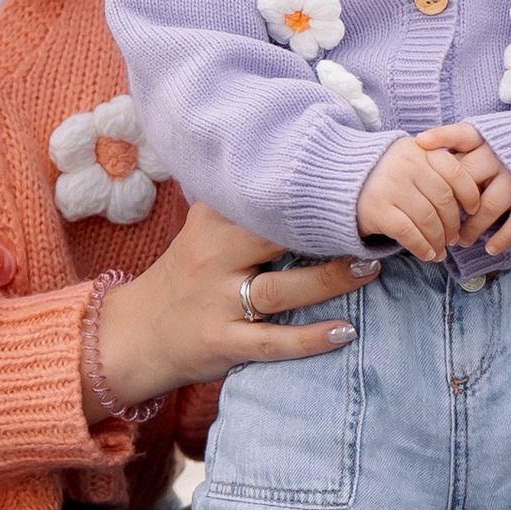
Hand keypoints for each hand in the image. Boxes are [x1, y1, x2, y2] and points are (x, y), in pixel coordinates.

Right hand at [91, 204, 375, 406]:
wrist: (136, 334)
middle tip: (375, 224)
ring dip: (330, 280)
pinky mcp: (221, 342)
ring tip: (370, 269)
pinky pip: (272, 341)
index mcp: (212, 222)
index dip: (311, 191)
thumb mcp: (205, 230)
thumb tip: (306, 167)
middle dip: (327, 232)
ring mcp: (216, 302)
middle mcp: (212, 258)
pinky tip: (346, 332)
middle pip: (276, 238)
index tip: (355, 184)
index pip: (266, 200)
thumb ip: (245, 205)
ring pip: (280, 290)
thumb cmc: (187, 276)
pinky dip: (310, 338)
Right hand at [355, 134, 470, 262]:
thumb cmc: (385, 175)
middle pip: (443, 200)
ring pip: (428, 219)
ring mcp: (390, 186)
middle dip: (453, 224)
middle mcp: (405, 164)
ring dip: (439, 240)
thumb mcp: (410, 160)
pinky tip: (427, 254)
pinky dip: (422, 247)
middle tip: (454, 238)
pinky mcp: (376, 209)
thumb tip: (472, 202)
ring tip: (441, 249)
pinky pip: (408, 232)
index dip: (470, 194)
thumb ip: (435, 171)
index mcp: (419, 150)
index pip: (455, 172)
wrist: (338, 179)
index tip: (473, 210)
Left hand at [417, 122, 510, 257]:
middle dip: (450, 204)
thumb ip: (465, 145)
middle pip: (468, 180)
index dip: (442, 136)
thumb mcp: (493, 137)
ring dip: (471, 228)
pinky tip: (489, 249)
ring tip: (459, 241)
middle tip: (437, 222)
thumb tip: (424, 150)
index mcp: (491, 139)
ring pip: (488, 207)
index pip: (463, 134)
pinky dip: (502, 238)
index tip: (421, 143)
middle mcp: (502, 157)